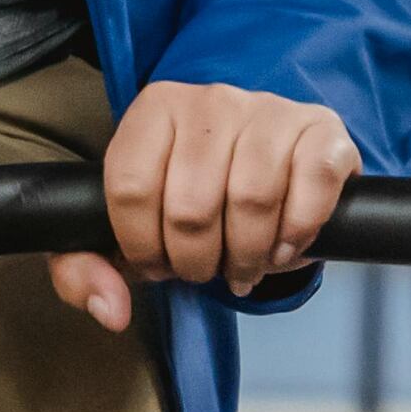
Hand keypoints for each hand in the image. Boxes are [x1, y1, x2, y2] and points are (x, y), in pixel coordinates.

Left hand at [49, 79, 366, 332]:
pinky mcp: (322, 131)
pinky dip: (295, 235)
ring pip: (251, 200)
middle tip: (203, 272)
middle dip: (195, 260)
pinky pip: (311, 189)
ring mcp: (270, 110)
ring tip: (241, 268)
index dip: (141, 245)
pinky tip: (280, 249)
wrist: (274, 161)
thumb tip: (110, 311)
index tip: (156, 266)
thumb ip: (88, 266)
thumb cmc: (194, 193)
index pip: (129, 188)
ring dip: (246, 256)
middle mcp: (210, 100)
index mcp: (154, 109)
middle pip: (190, 204)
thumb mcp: (129, 224)